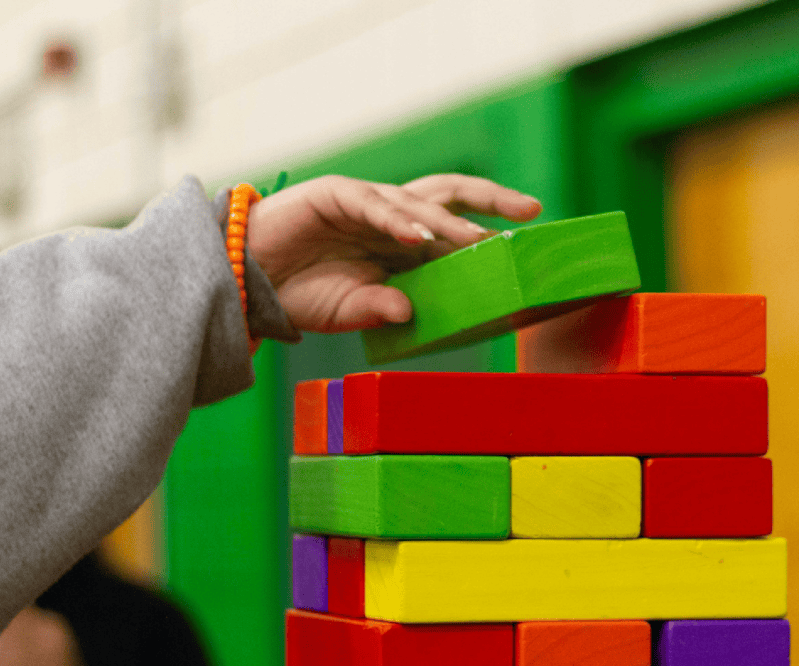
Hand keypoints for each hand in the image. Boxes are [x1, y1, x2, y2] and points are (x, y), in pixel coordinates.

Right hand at [246, 173, 541, 332]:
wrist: (245, 279)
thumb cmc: (299, 293)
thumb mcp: (350, 309)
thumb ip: (380, 310)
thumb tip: (410, 314)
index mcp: (400, 242)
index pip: (453, 229)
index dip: (487, 234)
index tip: (525, 245)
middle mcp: (391, 217)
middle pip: (450, 196)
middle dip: (491, 200)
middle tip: (531, 210)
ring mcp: (365, 203)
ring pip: (418, 200)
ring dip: (448, 220)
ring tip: (477, 239)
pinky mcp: (335, 196)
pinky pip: (373, 205)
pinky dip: (397, 219)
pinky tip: (419, 236)